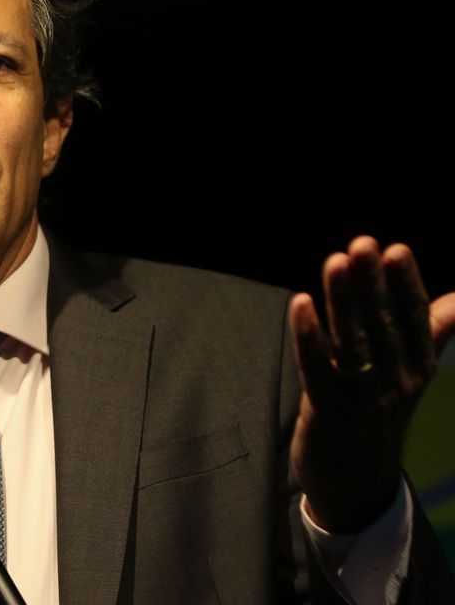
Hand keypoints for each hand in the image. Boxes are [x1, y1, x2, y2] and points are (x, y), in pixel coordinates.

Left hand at [288, 235, 454, 532]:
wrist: (357, 485)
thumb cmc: (378, 414)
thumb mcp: (410, 373)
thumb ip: (431, 331)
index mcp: (417, 368)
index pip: (415, 320)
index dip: (405, 285)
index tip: (396, 250)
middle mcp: (396, 383)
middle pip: (383, 326)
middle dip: (372, 283)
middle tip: (363, 244)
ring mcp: (363, 399)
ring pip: (353, 343)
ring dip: (344, 301)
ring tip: (336, 262)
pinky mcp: (329, 412)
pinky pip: (318, 369)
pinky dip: (308, 336)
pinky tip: (299, 304)